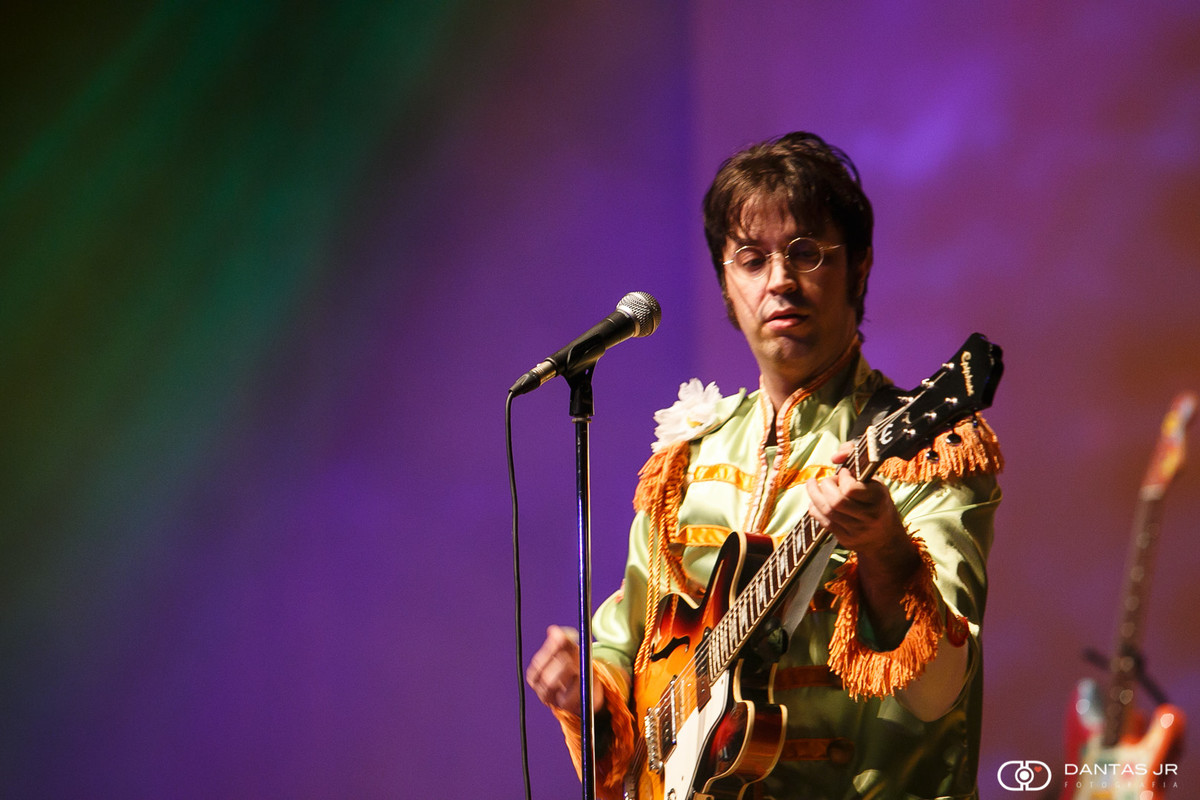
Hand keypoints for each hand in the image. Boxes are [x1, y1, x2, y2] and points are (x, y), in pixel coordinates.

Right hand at [525, 625, 605, 715]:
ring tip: (578, 667)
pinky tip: (583, 679)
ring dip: (571, 676)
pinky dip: (580, 687)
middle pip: (547, 680)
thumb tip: (554, 630)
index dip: (549, 651)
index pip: (538, 664)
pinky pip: (574, 699)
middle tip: (570, 656)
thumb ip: (563, 642)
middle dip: (560, 665)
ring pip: (559, 690)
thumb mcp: (570, 653)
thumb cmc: (574, 669)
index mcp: (537, 676)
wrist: (587, 691)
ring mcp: (556, 702)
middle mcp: (543, 691)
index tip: (561, 639)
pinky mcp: (570, 708)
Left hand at [804, 442, 907, 557]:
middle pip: (836, 501)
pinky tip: (814, 501)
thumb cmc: (876, 501)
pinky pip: (824, 523)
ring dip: (814, 495)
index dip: (842, 478)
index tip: (843, 473)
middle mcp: (869, 516)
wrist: (886, 536)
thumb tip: (836, 456)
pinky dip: (814, 509)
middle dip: (825, 486)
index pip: (851, 489)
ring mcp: (857, 530)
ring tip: (813, 485)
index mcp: (878, 498)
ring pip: (827, 512)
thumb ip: (856, 458)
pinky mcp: (846, 539)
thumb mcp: (873, 480)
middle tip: (828, 480)